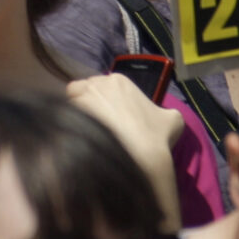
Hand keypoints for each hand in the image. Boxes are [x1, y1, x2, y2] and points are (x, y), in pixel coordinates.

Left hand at [64, 75, 185, 231]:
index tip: (110, 116)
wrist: (141, 158)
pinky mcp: (71, 118)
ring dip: (77, 112)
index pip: (102, 85)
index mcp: (119, 81)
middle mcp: (96, 85)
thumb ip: (164, 112)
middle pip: (84, 90)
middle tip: (97, 123)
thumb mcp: (173, 119)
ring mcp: (81, 100)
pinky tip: (82, 140)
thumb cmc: (157, 136)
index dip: (104, 100)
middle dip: (88, 103)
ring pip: (72, 101)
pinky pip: (65, 119)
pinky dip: (71, 127)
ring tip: (87, 131)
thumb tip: (161, 116)